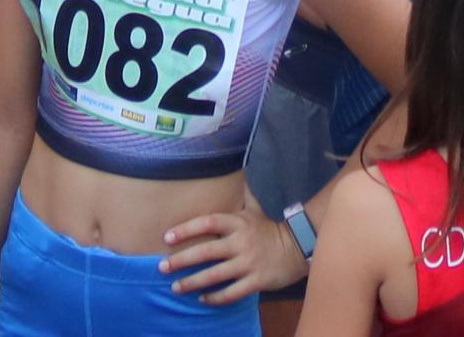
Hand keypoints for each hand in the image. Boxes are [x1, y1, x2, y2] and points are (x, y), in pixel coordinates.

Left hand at [161, 200, 312, 302]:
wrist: (300, 245)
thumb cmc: (271, 227)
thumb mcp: (256, 208)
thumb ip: (243, 194)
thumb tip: (240, 165)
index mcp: (238, 222)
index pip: (207, 223)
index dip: (186, 229)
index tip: (167, 238)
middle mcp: (241, 242)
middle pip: (205, 252)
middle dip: (181, 261)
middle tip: (162, 267)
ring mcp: (248, 263)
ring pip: (215, 275)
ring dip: (192, 282)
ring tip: (176, 287)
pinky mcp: (257, 280)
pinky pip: (231, 292)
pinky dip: (215, 297)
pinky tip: (202, 299)